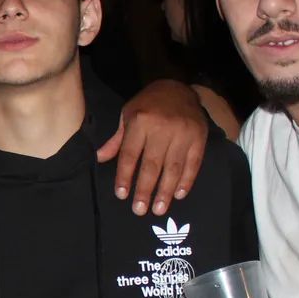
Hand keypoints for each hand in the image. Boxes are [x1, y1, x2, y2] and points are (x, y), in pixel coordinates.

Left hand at [96, 79, 208, 216]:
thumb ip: (117, 140)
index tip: (122, 195)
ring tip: (158, 209)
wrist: (179, 88)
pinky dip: (186, 180)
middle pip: (151, 165)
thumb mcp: (128, 115)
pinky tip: (178, 194)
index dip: (125, 176)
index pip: (130, 154)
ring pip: (172, 167)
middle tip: (139, 210)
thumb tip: (99, 159)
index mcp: (140, 122)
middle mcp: (162, 128)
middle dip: (145, 189)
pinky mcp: (199, 137)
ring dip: (165, 191)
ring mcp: (183, 133)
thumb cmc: (148, 105)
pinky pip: (193, 163)